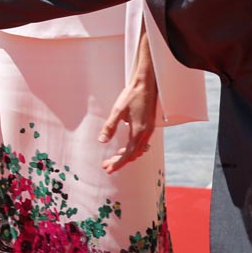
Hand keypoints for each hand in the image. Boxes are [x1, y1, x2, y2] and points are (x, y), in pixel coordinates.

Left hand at [99, 27, 157, 173]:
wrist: (147, 84)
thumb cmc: (132, 95)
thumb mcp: (118, 111)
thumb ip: (110, 127)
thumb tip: (102, 141)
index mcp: (138, 131)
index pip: (128, 154)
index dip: (118, 163)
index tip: (108, 169)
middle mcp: (146, 133)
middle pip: (133, 154)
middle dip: (120, 162)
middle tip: (107, 166)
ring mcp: (149, 130)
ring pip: (139, 150)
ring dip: (127, 156)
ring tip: (114, 158)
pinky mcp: (149, 126)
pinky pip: (142, 144)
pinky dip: (134, 149)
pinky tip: (126, 147)